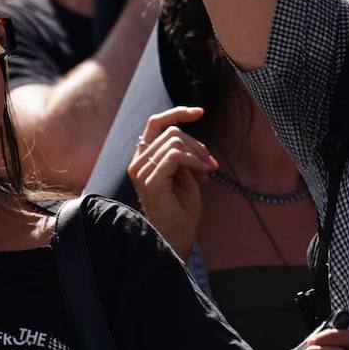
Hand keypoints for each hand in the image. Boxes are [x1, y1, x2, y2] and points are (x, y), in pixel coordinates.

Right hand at [129, 106, 215, 253]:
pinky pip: (175, 156)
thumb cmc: (181, 209)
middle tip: (210, 165)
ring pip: (175, 142)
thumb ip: (182, 154)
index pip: (155, 123)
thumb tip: (190, 137)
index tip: (200, 112)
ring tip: (206, 173)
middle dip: (197, 144)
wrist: (177, 237)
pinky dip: (194, 162)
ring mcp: (141, 172)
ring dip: (198, 155)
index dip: (177, 113)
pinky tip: (202, 175)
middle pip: (171, 131)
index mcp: (143, 159)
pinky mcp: (151, 181)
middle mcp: (138, 163)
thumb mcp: (184, 174)